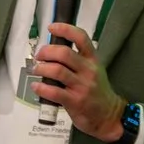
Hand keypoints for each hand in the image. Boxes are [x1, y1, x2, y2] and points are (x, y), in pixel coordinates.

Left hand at [30, 25, 125, 141]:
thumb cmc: (97, 91)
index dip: (65, 29)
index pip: (81, 38)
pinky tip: (36, 86)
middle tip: (39, 56)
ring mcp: (82, 86)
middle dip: (46, 51)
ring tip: (35, 70)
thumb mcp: (93, 70)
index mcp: (93, 59)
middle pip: (64, 53)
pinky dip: (41, 88)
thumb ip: (77, 60)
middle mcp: (88, 70)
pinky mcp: (75, 101)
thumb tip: (52, 50)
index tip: (51, 28)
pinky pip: (54, 92)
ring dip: (41, 68)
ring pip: (57, 71)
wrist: (108, 115)